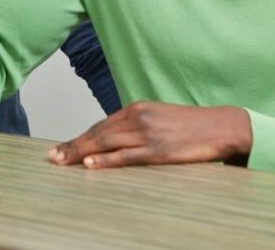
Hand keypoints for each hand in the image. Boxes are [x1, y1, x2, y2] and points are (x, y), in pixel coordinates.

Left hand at [47, 101, 252, 168]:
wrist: (222, 126)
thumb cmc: (191, 126)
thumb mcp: (159, 118)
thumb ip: (137, 126)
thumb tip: (113, 140)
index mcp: (137, 108)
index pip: (100, 125)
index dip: (79, 138)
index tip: (61, 148)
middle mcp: (138, 118)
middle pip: (98, 134)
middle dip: (72, 146)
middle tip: (52, 157)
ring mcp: (148, 134)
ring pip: (106, 144)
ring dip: (81, 154)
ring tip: (62, 162)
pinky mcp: (159, 151)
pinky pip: (127, 157)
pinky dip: (106, 161)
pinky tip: (90, 166)